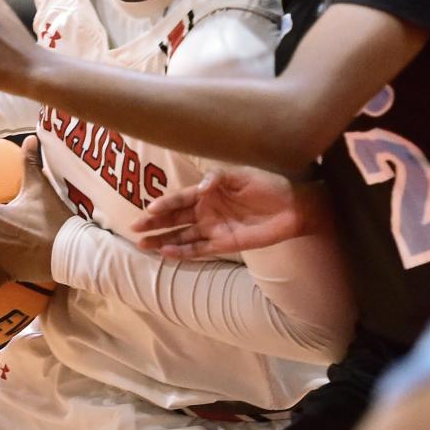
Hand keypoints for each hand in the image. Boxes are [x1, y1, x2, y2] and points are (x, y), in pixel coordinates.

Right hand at [132, 167, 331, 258]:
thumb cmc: (268, 184)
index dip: (164, 204)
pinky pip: (199, 249)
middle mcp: (207, 210)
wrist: (294, 205)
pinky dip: (182, 252)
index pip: (180, 198)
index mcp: (209, 191)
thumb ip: (218, 179)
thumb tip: (201, 187)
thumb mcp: (242, 175)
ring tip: (143, 244)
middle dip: (155, 223)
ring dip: (163, 240)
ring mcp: (214, 228)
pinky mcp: (225, 243)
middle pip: (175, 218)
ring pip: (182, 236)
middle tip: (135, 228)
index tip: (148, 209)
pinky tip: (166, 254)